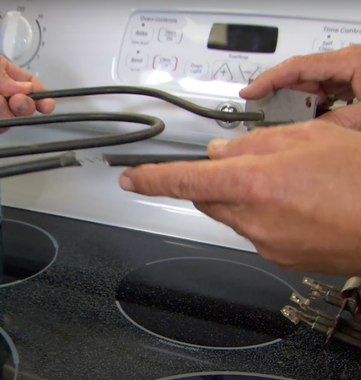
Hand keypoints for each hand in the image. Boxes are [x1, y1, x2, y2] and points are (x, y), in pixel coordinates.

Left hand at [118, 121, 360, 275]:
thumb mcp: (309, 137)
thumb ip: (255, 141)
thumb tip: (221, 151)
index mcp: (253, 182)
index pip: (183, 181)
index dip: (151, 179)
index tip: (131, 178)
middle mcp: (252, 217)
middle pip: (207, 198)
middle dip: (215, 181)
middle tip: (249, 166)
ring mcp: (265, 242)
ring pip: (231, 214)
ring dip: (243, 198)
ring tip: (287, 186)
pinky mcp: (279, 257)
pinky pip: (254, 232)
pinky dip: (263, 217)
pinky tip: (296, 207)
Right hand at [241, 45, 360, 129]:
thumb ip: (332, 123)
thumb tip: (301, 134)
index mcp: (350, 61)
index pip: (298, 66)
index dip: (268, 80)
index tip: (249, 92)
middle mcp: (346, 63)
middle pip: (300, 77)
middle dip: (280, 97)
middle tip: (260, 113)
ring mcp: (348, 73)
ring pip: (310, 88)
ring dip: (297, 106)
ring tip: (283, 121)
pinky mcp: (351, 83)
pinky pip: (323, 94)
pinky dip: (313, 108)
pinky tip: (308, 120)